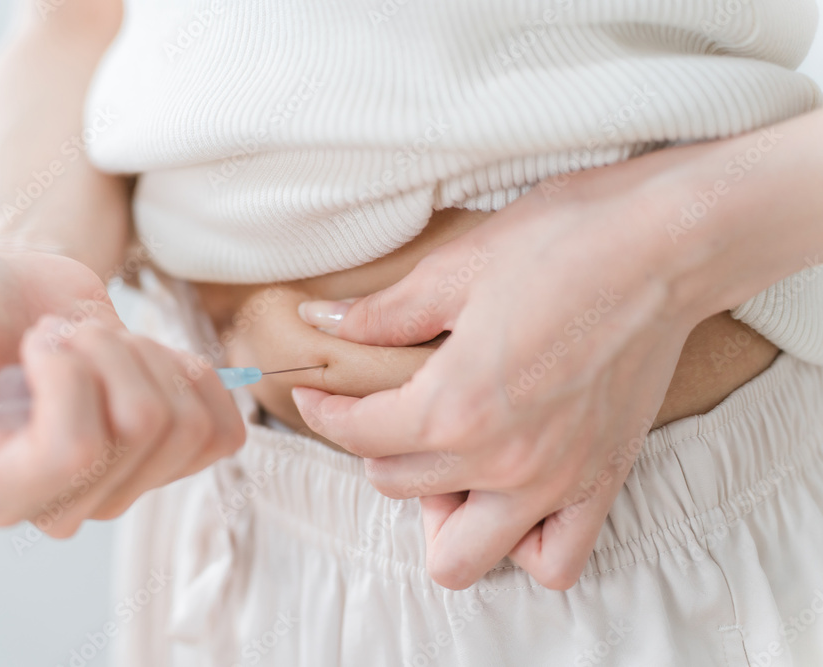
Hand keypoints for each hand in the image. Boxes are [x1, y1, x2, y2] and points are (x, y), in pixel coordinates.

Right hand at [0, 250, 244, 533]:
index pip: (76, 448)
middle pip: (143, 426)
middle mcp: (67, 505)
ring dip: (148, 356)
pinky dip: (194, 376)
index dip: (71, 370)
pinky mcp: (176, 457)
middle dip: (110, 349)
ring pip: (187, 421)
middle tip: (69, 336)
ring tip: (102, 346)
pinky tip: (148, 363)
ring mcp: (129, 487)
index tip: (38, 340)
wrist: (17, 297)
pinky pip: (224, 429)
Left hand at [292, 166, 700, 589]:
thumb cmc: (563, 243)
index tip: (318, 393)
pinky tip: (510, 497)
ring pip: (462, 555)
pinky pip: (555, 560)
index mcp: (454, 407)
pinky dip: (522, 546)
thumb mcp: (456, 269)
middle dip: (376, 448)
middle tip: (389, 408)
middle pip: (397, 486)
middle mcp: (501, 461)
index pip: (359, 436)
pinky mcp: (601, 483)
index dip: (325, 412)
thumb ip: (383, 314)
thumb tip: (319, 323)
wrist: (666, 244)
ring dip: (437, 515)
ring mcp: (555, 483)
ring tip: (444, 463)